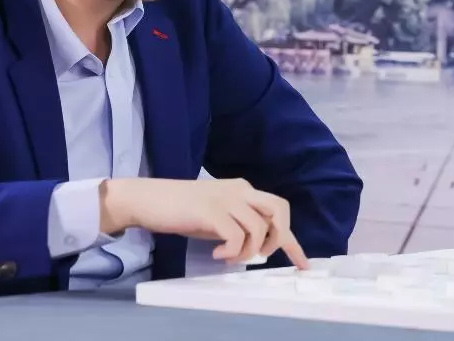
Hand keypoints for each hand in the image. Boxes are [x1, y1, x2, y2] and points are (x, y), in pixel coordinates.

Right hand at [99, 177, 308, 268]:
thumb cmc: (182, 210)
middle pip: (279, 210)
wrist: (150, 199)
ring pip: (258, 228)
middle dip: (277, 239)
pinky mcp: (210, 210)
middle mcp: (240, 190)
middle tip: (258, 255)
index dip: (292, 241)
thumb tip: (258, 246)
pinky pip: (236, 236)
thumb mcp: (218, 215)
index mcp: (243, 190)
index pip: (277, 211)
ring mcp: (225, 198)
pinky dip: (232, 251)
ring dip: (248, 251)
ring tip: (229, 256)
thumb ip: (239, 223)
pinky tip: (217, 254)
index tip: (303, 264)